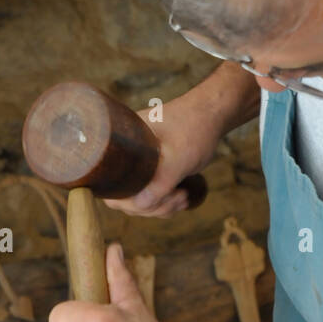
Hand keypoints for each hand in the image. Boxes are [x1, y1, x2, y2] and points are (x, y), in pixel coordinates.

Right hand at [103, 95, 219, 218]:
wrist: (211, 114)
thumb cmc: (194, 127)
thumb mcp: (178, 157)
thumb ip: (160, 182)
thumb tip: (139, 205)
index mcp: (122, 147)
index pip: (110, 185)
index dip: (127, 201)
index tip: (152, 199)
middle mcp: (127, 157)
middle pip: (125, 198)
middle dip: (152, 205)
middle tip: (176, 197)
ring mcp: (140, 165)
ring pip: (142, 200)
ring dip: (162, 207)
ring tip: (183, 197)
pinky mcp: (154, 171)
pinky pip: (153, 196)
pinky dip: (167, 203)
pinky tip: (183, 198)